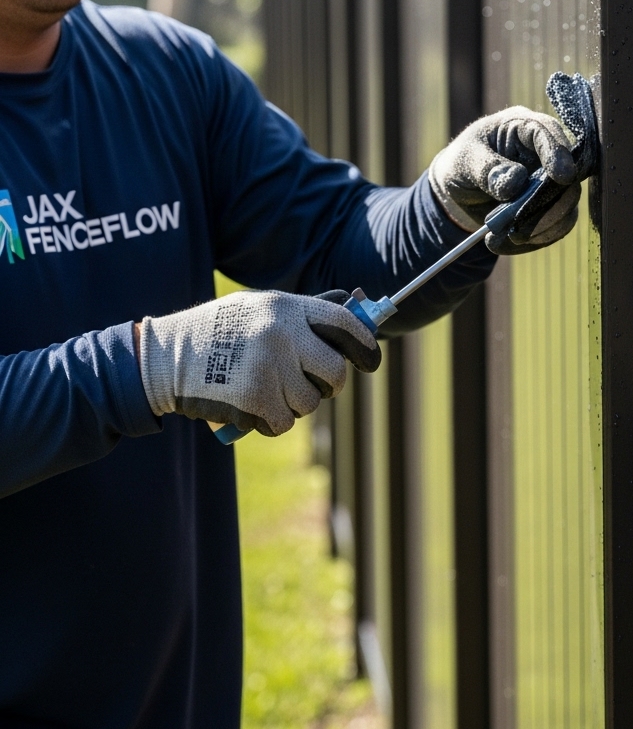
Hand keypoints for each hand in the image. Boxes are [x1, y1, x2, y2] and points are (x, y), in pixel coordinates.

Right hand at [138, 290, 379, 436]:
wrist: (164, 358)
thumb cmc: (219, 330)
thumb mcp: (259, 306)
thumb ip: (305, 309)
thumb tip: (353, 307)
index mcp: (286, 307)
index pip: (343, 323)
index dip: (364, 344)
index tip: (371, 360)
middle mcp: (282, 334)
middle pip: (334, 371)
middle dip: (331, 384)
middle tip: (317, 385)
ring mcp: (269, 367)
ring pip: (310, 402)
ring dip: (295, 404)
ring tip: (267, 389)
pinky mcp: (255, 399)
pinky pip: (285, 422)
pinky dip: (272, 421)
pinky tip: (251, 406)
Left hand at [428, 107, 582, 254]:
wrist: (459, 191)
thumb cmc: (462, 164)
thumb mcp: (466, 160)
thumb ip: (487, 168)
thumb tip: (516, 182)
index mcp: (523, 127)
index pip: (548, 132)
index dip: (558, 153)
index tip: (560, 177)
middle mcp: (545, 153)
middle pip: (566, 177)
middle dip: (548, 205)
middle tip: (520, 225)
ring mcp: (551, 183)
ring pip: (567, 206)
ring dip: (542, 227)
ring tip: (509, 236)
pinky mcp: (550, 207)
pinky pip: (556, 227)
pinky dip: (535, 239)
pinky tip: (506, 242)